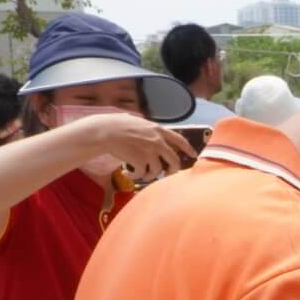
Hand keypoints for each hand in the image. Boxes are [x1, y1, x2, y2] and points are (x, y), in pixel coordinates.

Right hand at [77, 114, 196, 182]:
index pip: (180, 140)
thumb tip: (157, 136)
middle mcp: (157, 141)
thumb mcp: (139, 122)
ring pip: (157, 171)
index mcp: (158, 130)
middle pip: (174, 161)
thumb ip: (151, 130)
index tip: (194, 155)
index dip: (188, 148)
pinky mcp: (140, 161)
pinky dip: (134, 176)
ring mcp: (149, 152)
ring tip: (140, 173)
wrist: (105, 131)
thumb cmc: (118, 125)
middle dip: (173, 170)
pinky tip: (127, 173)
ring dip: (149, 175)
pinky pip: (142, 174)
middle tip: (167, 173)